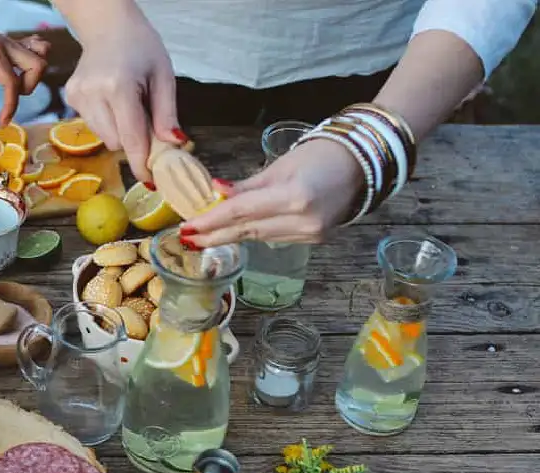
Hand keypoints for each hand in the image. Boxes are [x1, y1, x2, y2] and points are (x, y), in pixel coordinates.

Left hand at [0, 21, 48, 126]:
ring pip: (41, 56)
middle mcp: (6, 46)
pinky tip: (20, 70)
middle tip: (12, 95)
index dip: (11, 106)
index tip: (2, 121)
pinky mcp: (13, 41)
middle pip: (37, 66)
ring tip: (17, 84)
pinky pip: (36, 48)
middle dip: (29, 87)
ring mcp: (12, 42)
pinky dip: (34, 61)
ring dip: (33, 75)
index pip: (11, 82)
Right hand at [62, 5, 180, 183]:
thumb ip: (166, 113)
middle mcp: (92, 93)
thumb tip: (173, 144)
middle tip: (146, 122)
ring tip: (127, 104)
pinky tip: (111, 100)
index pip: (131, 137)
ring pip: (103, 137)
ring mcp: (77, 96)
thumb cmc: (141, 47)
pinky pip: (93, 125)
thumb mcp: (163, 76)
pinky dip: (107, 120)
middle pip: (116, 142)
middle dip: (133, 141)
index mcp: (118, 87)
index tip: (150, 180)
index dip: (141, 162)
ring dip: (119, 131)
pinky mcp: (70, 97)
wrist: (108, 25)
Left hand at [182, 140, 365, 246]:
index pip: (240, 212)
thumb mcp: (279, 166)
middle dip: (213, 235)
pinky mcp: (314, 240)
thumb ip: (246, 187)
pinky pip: (273, 238)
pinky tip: (233, 234)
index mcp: (294, 197)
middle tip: (186, 238)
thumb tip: (214, 194)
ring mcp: (310, 234)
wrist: (363, 164)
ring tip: (202, 236)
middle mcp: (302, 221)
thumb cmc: (321, 155)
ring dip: (230, 236)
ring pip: (258, 237)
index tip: (187, 227)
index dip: (210, 221)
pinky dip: (252, 234)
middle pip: (246, 231)